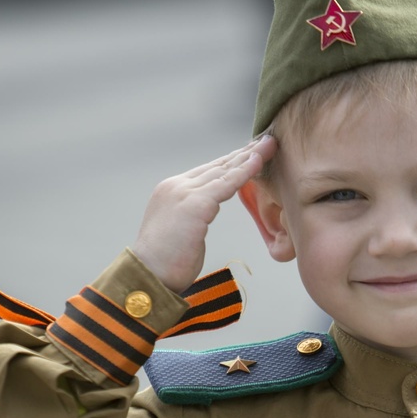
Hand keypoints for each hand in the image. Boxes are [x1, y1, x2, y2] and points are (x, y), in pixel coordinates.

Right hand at [131, 135, 277, 293]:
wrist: (147, 276)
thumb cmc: (164, 265)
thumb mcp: (179, 232)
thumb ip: (192, 217)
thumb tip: (205, 217)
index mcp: (171, 192)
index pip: (206, 173)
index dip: (231, 162)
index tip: (251, 153)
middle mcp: (176, 186)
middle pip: (217, 166)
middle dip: (243, 153)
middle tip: (265, 141)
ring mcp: (184, 193)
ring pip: (223, 171)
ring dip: (249, 156)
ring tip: (269, 145)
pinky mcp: (195, 204)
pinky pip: (226, 184)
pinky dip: (244, 171)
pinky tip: (258, 161)